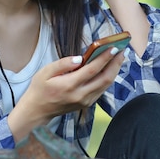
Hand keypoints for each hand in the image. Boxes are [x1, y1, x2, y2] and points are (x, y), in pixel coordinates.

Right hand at [6, 47, 123, 141]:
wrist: (37, 111)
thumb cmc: (39, 89)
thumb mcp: (45, 72)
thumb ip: (63, 64)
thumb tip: (80, 58)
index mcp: (69, 85)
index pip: (92, 70)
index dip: (105, 58)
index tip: (114, 48)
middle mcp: (80, 95)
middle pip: (105, 78)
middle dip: (115, 64)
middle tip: (122, 51)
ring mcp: (85, 101)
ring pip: (106, 85)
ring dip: (114, 71)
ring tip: (119, 58)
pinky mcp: (87, 104)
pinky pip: (101, 90)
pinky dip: (108, 78)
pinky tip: (110, 69)